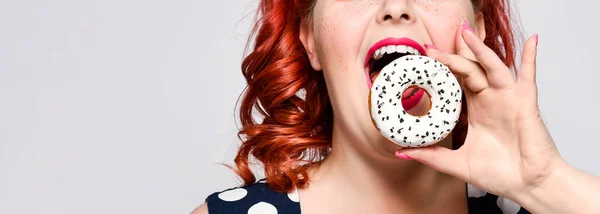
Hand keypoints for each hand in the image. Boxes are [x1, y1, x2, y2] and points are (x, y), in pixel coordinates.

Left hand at [398, 22, 564, 201]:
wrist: (528, 186)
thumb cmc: (499, 174)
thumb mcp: (457, 163)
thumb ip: (431, 156)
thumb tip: (401, 152)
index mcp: (476, 109)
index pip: (456, 81)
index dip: (441, 70)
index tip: (422, 61)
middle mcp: (491, 99)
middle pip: (470, 69)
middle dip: (452, 56)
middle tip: (430, 48)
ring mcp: (508, 98)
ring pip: (491, 66)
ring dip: (478, 49)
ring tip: (463, 34)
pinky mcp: (525, 102)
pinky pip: (529, 75)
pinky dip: (531, 57)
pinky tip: (532, 41)